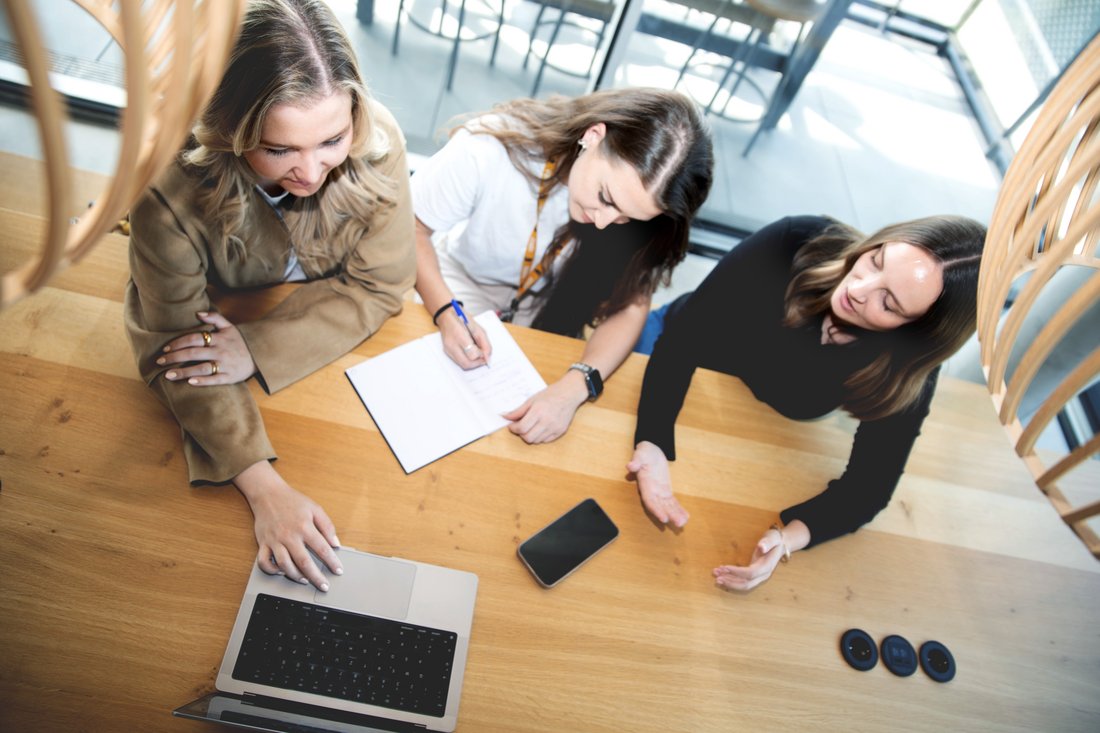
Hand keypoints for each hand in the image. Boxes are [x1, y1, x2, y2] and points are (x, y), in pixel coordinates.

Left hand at [157, 311, 256, 385]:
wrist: (260, 356)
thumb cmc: (240, 342)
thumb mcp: (230, 327)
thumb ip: (215, 318)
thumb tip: (198, 313)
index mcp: (219, 338)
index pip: (194, 339)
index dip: (178, 343)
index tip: (166, 349)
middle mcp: (221, 351)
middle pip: (194, 353)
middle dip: (175, 357)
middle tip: (160, 361)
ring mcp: (225, 365)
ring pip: (201, 368)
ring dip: (184, 371)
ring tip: (168, 375)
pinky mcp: (230, 377)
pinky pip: (215, 379)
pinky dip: (203, 381)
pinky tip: (190, 382)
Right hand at [234, 461, 342, 590]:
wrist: (268, 494)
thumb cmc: (293, 501)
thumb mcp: (315, 508)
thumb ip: (327, 526)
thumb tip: (336, 544)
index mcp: (304, 527)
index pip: (322, 549)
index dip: (332, 562)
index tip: (338, 571)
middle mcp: (289, 536)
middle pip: (304, 562)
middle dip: (316, 577)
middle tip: (324, 586)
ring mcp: (274, 541)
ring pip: (284, 565)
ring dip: (295, 576)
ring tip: (305, 580)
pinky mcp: (263, 543)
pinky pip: (264, 562)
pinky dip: (272, 570)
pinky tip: (281, 572)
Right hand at [438, 310, 491, 368]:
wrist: (447, 316)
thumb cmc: (462, 319)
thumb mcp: (478, 328)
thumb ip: (485, 343)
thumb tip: (488, 356)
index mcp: (460, 335)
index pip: (472, 354)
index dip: (481, 355)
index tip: (485, 353)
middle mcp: (452, 344)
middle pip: (467, 364)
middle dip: (477, 363)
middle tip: (483, 358)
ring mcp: (448, 349)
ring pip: (463, 365)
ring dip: (473, 363)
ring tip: (477, 355)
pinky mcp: (446, 352)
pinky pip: (459, 362)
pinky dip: (467, 360)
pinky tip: (470, 354)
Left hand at [502, 374, 587, 443]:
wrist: (569, 394)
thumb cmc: (550, 394)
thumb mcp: (532, 399)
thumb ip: (518, 410)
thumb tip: (504, 417)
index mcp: (538, 411)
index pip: (521, 428)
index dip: (514, 429)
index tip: (512, 426)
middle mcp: (547, 421)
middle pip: (528, 437)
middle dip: (521, 434)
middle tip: (520, 427)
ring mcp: (554, 427)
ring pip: (536, 441)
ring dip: (530, 436)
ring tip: (531, 427)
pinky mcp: (560, 431)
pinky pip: (546, 441)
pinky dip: (540, 437)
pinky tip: (540, 428)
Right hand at [626, 441, 688, 526]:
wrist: (650, 451)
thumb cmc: (644, 452)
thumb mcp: (639, 453)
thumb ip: (636, 461)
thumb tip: (630, 466)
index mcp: (645, 484)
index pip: (649, 500)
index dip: (656, 510)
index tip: (664, 518)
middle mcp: (652, 491)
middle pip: (660, 506)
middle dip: (669, 515)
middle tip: (678, 524)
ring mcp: (659, 491)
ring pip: (667, 506)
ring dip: (674, 514)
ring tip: (683, 523)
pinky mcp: (665, 490)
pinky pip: (672, 501)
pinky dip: (678, 509)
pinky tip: (685, 516)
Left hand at [712, 527, 785, 591]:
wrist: (781, 544)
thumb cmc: (775, 539)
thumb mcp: (773, 537)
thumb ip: (767, 542)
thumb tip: (761, 547)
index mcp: (767, 566)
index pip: (751, 573)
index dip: (737, 572)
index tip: (724, 567)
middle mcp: (763, 575)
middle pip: (746, 584)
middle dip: (731, 581)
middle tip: (716, 577)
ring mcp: (759, 577)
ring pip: (744, 585)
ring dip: (729, 582)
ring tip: (716, 577)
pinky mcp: (754, 575)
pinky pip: (743, 581)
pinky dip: (732, 580)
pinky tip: (722, 575)